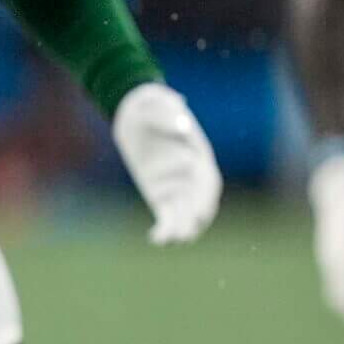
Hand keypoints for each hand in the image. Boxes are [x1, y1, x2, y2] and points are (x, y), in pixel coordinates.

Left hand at [110, 84, 220, 244]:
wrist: (136, 112)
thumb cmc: (152, 105)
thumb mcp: (157, 103)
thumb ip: (170, 113)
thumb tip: (182, 127)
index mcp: (199, 154)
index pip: (207, 180)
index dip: (204, 196)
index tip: (200, 210)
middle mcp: (192, 173)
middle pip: (199, 201)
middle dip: (195, 217)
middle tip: (187, 231)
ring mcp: (178, 185)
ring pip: (185, 213)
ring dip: (182, 228)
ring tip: (173, 240)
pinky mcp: (161, 195)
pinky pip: (167, 215)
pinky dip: (164, 228)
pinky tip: (156, 238)